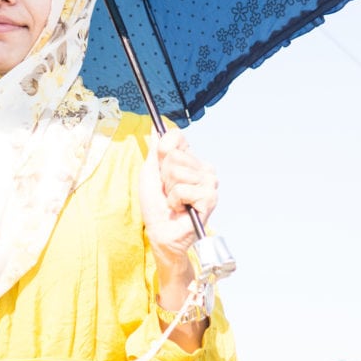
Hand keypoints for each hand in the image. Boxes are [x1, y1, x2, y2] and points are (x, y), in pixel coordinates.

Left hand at [139, 128, 218, 268]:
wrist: (161, 233)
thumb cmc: (156, 206)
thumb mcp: (150, 173)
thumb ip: (156, 150)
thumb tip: (154, 127)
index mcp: (191, 159)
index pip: (177, 136)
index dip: (162, 153)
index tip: (161, 170)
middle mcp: (204, 168)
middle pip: (175, 155)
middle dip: (164, 176)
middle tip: (168, 191)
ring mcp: (210, 182)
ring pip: (178, 172)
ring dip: (170, 190)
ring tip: (174, 201)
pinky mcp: (210, 197)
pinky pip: (183, 189)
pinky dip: (175, 201)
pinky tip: (181, 209)